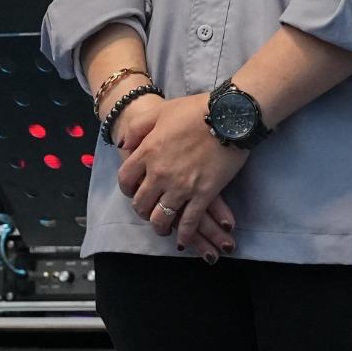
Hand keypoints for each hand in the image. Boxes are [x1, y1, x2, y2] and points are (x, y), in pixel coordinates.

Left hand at [115, 93, 244, 261]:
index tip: (133, 190)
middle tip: (148, 210)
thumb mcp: (159, 111)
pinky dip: (184, 234)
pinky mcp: (204, 195)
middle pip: (140, 203)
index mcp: (147, 152)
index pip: (125, 180)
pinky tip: (181, 239)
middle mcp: (160, 174)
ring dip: (159, 226)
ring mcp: (181, 187)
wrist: (229, 116)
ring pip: (161, 218)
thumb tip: (123, 146)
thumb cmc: (195, 111)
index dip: (127, 188)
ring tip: (163, 227)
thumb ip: (136, 128)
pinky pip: (189, 222)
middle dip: (142, 210)